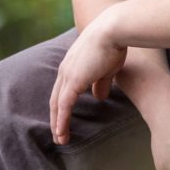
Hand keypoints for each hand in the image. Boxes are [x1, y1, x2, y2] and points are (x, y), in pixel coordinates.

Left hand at [49, 19, 126, 145]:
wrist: (113, 31)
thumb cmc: (113, 45)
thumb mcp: (107, 68)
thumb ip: (101, 82)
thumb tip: (99, 96)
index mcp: (72, 65)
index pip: (62, 90)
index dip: (62, 106)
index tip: (64, 120)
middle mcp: (65, 69)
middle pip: (55, 99)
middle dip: (56, 118)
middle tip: (58, 135)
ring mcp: (67, 75)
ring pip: (57, 104)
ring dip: (57, 123)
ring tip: (60, 139)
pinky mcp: (73, 81)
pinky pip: (64, 105)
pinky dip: (62, 120)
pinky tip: (62, 132)